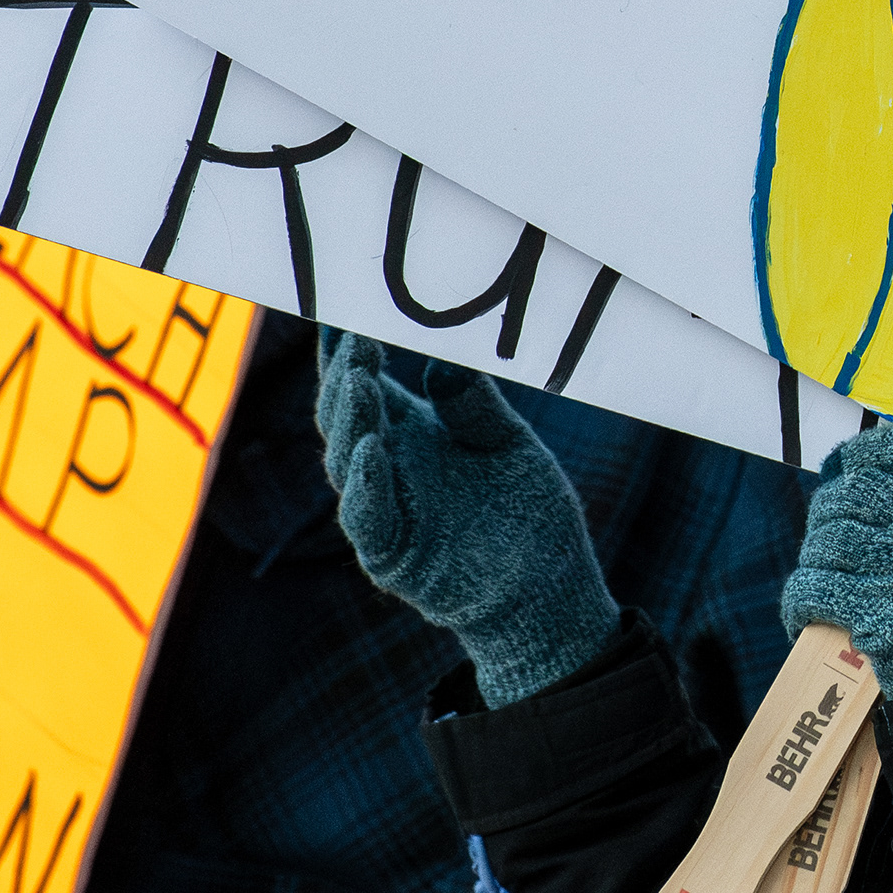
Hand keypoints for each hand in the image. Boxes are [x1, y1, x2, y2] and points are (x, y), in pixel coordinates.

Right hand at [317, 330, 617, 706]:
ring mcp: (383, 510)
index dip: (349, 348)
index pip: (365, 383)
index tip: (346, 303)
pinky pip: (367, 518)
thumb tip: (443, 359)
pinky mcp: (392, 555)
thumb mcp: (507, 445)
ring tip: (361, 377)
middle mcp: (385, 467)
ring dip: (352, 417)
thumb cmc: (524, 513)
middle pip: (346, 414)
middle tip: (355, 330)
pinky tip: (371, 449)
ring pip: (346, 460)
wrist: (546, 589)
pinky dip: (365, 484)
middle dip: (346, 373)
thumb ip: (474, 407)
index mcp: (408, 433)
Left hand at [784, 421, 892, 700]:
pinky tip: (805, 614)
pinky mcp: (886, 625)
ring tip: (824, 575)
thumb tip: (860, 466)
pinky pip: (812, 592)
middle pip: (855, 492)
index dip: (870, 450)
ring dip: (815, 558)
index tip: (850, 469)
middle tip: (831, 536)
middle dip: (830, 513)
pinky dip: (799, 600)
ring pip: (826, 541)